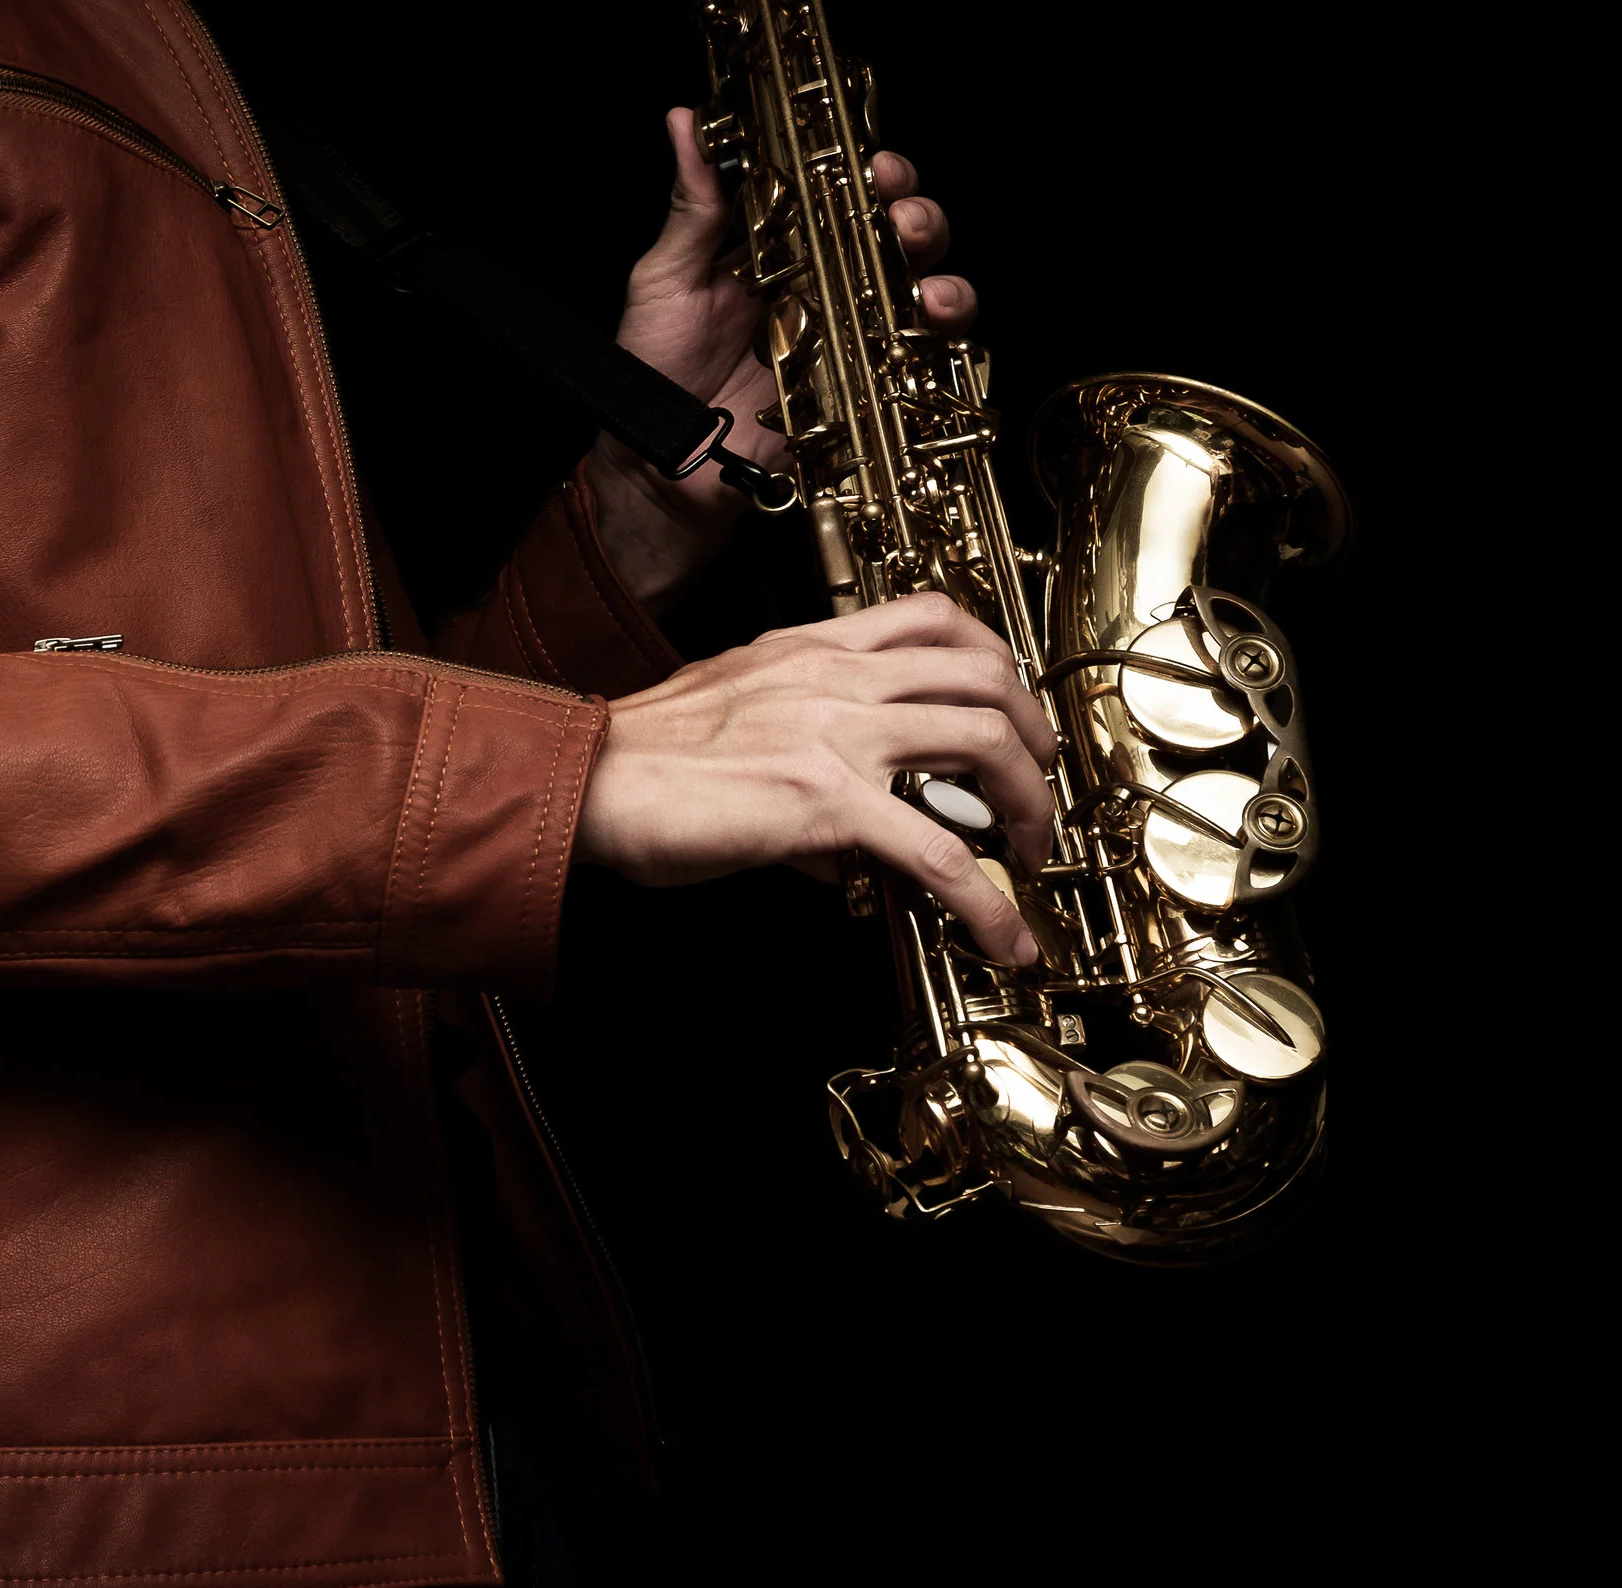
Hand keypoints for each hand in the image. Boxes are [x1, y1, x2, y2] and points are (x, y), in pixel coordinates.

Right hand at [572, 594, 1057, 964]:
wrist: (585, 781)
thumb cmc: (634, 759)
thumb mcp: (728, 718)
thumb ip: (793, 753)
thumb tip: (838, 843)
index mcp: (808, 649)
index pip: (931, 617)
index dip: (993, 658)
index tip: (1009, 707)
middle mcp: (833, 677)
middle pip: (984, 672)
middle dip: (1035, 732)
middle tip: (1036, 786)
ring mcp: (836, 732)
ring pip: (986, 740)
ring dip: (1031, 802)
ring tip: (1030, 851)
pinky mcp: (826, 801)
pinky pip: (940, 852)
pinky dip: (989, 900)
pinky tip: (1004, 935)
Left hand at [588, 108, 979, 613]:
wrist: (663, 465)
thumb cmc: (656, 373)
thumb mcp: (665, 280)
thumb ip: (692, 208)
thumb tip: (686, 123)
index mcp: (782, 247)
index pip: (840, 192)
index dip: (868, 170)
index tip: (871, 162)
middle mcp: (824, 285)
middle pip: (895, 235)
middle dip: (915, 217)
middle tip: (901, 219)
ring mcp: (848, 338)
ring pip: (921, 292)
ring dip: (941, 279)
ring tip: (925, 287)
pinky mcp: (862, 390)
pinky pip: (918, 362)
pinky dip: (936, 345)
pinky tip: (926, 335)